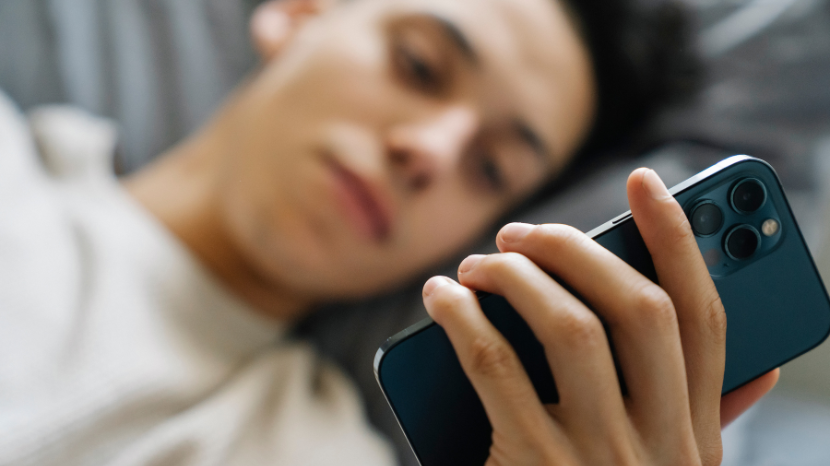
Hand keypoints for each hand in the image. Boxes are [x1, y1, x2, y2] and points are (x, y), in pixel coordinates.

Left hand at [422, 168, 777, 465]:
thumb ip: (706, 423)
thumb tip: (757, 368)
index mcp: (696, 439)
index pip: (705, 319)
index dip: (681, 240)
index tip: (647, 182)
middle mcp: (660, 445)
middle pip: (638, 310)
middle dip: (578, 250)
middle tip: (522, 232)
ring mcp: (599, 459)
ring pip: (568, 326)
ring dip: (517, 278)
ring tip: (479, 263)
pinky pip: (494, 366)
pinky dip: (463, 318)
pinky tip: (442, 297)